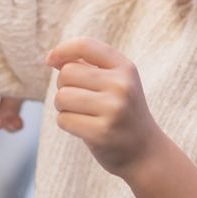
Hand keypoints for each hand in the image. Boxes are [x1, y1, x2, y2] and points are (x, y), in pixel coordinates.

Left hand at [46, 38, 158, 177]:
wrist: (145, 152)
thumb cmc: (121, 112)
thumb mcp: (115, 83)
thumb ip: (87, 66)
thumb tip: (52, 58)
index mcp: (125, 68)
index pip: (86, 45)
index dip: (62, 49)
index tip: (51, 60)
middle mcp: (121, 85)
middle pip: (67, 73)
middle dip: (63, 86)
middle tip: (78, 99)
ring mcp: (113, 109)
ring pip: (62, 97)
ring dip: (62, 107)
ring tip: (81, 113)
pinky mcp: (102, 133)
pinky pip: (64, 120)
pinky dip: (66, 123)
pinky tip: (84, 128)